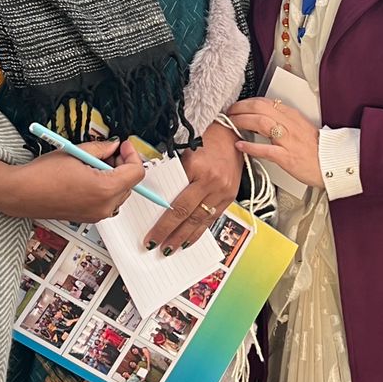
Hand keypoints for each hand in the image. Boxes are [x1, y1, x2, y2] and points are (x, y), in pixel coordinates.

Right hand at [0, 139, 144, 222]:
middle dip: (123, 166)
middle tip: (109, 152)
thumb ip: (101, 149)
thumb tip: (114, 147)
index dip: (132, 155)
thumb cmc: (43, 174)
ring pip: (119, 194)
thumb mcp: (76, 152)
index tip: (123, 146)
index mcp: (104, 189)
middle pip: (129, 184)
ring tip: (94, 163)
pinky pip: (106, 202)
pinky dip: (104, 188)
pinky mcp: (87, 218)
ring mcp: (96, 215)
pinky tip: (87, 176)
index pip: (136, 172)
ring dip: (114, 177)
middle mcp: (104, 206)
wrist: (20, 193)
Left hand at [144, 122, 243, 254]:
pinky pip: (213, 217)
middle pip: (187, 215)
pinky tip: (190, 239)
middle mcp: (213, 182)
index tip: (151, 236)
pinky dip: (200, 230)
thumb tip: (153, 195)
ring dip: (185, 237)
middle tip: (157, 247)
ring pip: (201, 220)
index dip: (163, 224)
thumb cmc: (204, 138)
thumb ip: (171, 174)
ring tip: (171, 249)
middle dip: (171, 234)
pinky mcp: (230, 196)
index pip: (176, 203)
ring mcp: (224, 191)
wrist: (231, 132)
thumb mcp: (182, 151)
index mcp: (197, 169)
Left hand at [228, 96, 323, 188]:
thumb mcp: (300, 128)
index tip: (238, 106)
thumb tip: (264, 119)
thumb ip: (284, 122)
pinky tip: (239, 146)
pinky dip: (250, 147)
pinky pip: (265, 149)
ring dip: (242, 121)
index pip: (266, 102)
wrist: (333, 164)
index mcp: (292, 116)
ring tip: (230, 123)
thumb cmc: (317, 149)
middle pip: (260, 107)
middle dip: (240, 107)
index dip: (248, 102)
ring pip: (261, 122)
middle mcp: (289, 124)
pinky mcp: (287, 157)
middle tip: (229, 112)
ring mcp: (288, 140)